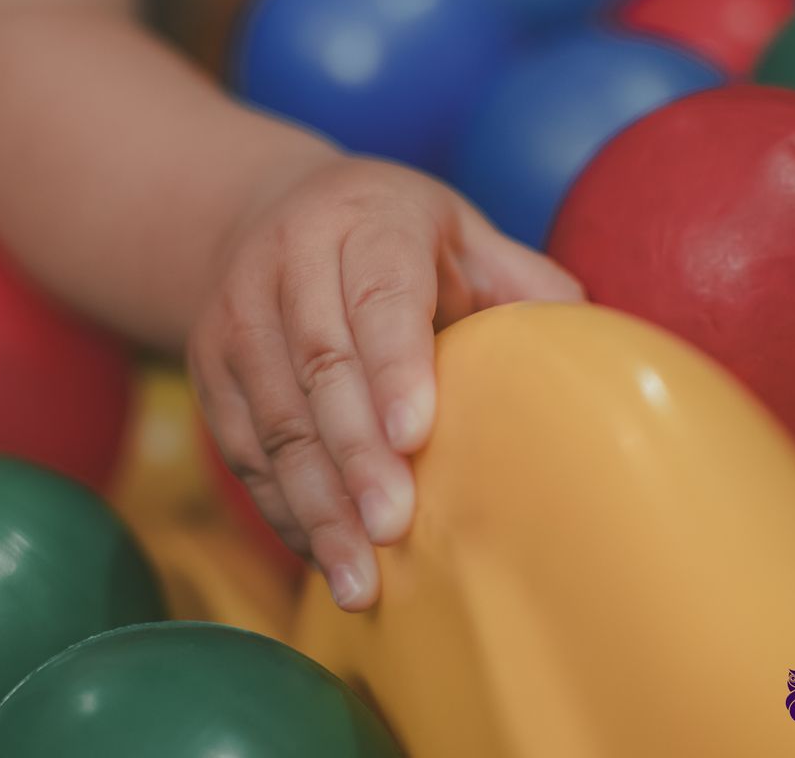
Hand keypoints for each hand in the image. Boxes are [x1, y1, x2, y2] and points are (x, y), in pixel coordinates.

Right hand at [187, 156, 583, 610]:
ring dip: (315, 504)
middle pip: (319, 365)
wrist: (267, 216)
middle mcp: (288, 261)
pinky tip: (323, 555)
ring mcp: (235, 317)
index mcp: (365, 220)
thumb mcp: (461, 234)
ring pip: (274, 420)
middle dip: (356, 454)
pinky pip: (241, 450)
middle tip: (393, 527)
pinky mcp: (207, 368)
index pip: (380, 293)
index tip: (416, 436)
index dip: (395, 365)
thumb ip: (522, 283)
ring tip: (357, 577)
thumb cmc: (390, 239)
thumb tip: (587, 351)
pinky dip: (283, 509)